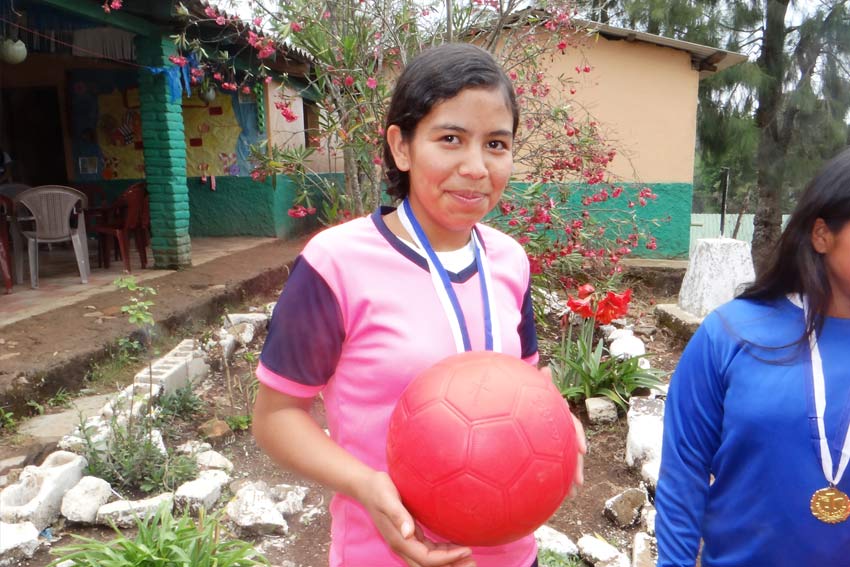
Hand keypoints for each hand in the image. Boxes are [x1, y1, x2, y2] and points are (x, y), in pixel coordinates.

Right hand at [357, 470, 475, 566]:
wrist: (366, 486)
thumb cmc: (378, 489)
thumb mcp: (387, 498)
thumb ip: (398, 515)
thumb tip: (409, 532)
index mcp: (399, 541)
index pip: (427, 559)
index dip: (447, 558)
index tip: (467, 549)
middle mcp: (403, 545)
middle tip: (473, 563)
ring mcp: (406, 542)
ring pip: (429, 561)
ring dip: (448, 562)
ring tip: (469, 559)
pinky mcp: (409, 535)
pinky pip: (428, 551)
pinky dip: (443, 552)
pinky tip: (456, 545)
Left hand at [539, 366, 586, 496]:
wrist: (516, 403)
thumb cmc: (526, 395)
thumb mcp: (531, 389)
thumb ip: (538, 383)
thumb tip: (545, 368)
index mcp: (558, 416)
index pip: (573, 425)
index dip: (578, 437)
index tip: (581, 449)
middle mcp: (559, 431)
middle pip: (572, 449)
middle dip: (576, 466)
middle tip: (578, 482)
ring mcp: (553, 444)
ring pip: (564, 462)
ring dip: (568, 479)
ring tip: (568, 496)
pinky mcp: (543, 453)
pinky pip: (550, 467)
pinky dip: (552, 481)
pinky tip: (548, 496)